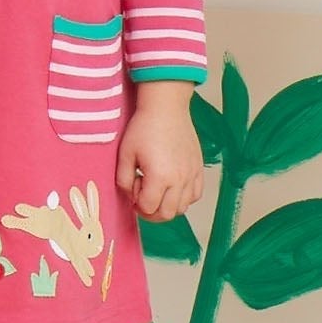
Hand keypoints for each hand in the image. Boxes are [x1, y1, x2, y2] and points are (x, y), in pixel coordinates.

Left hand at [116, 83, 203, 220]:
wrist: (166, 108)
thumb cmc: (145, 127)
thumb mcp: (125, 155)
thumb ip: (123, 181)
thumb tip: (130, 195)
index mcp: (160, 177)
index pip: (148, 208)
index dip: (136, 204)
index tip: (133, 189)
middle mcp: (179, 179)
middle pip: (167, 214)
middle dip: (151, 212)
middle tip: (142, 199)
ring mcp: (191, 174)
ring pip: (182, 208)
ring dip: (168, 207)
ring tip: (158, 192)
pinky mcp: (198, 168)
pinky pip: (196, 195)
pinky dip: (184, 198)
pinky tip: (173, 187)